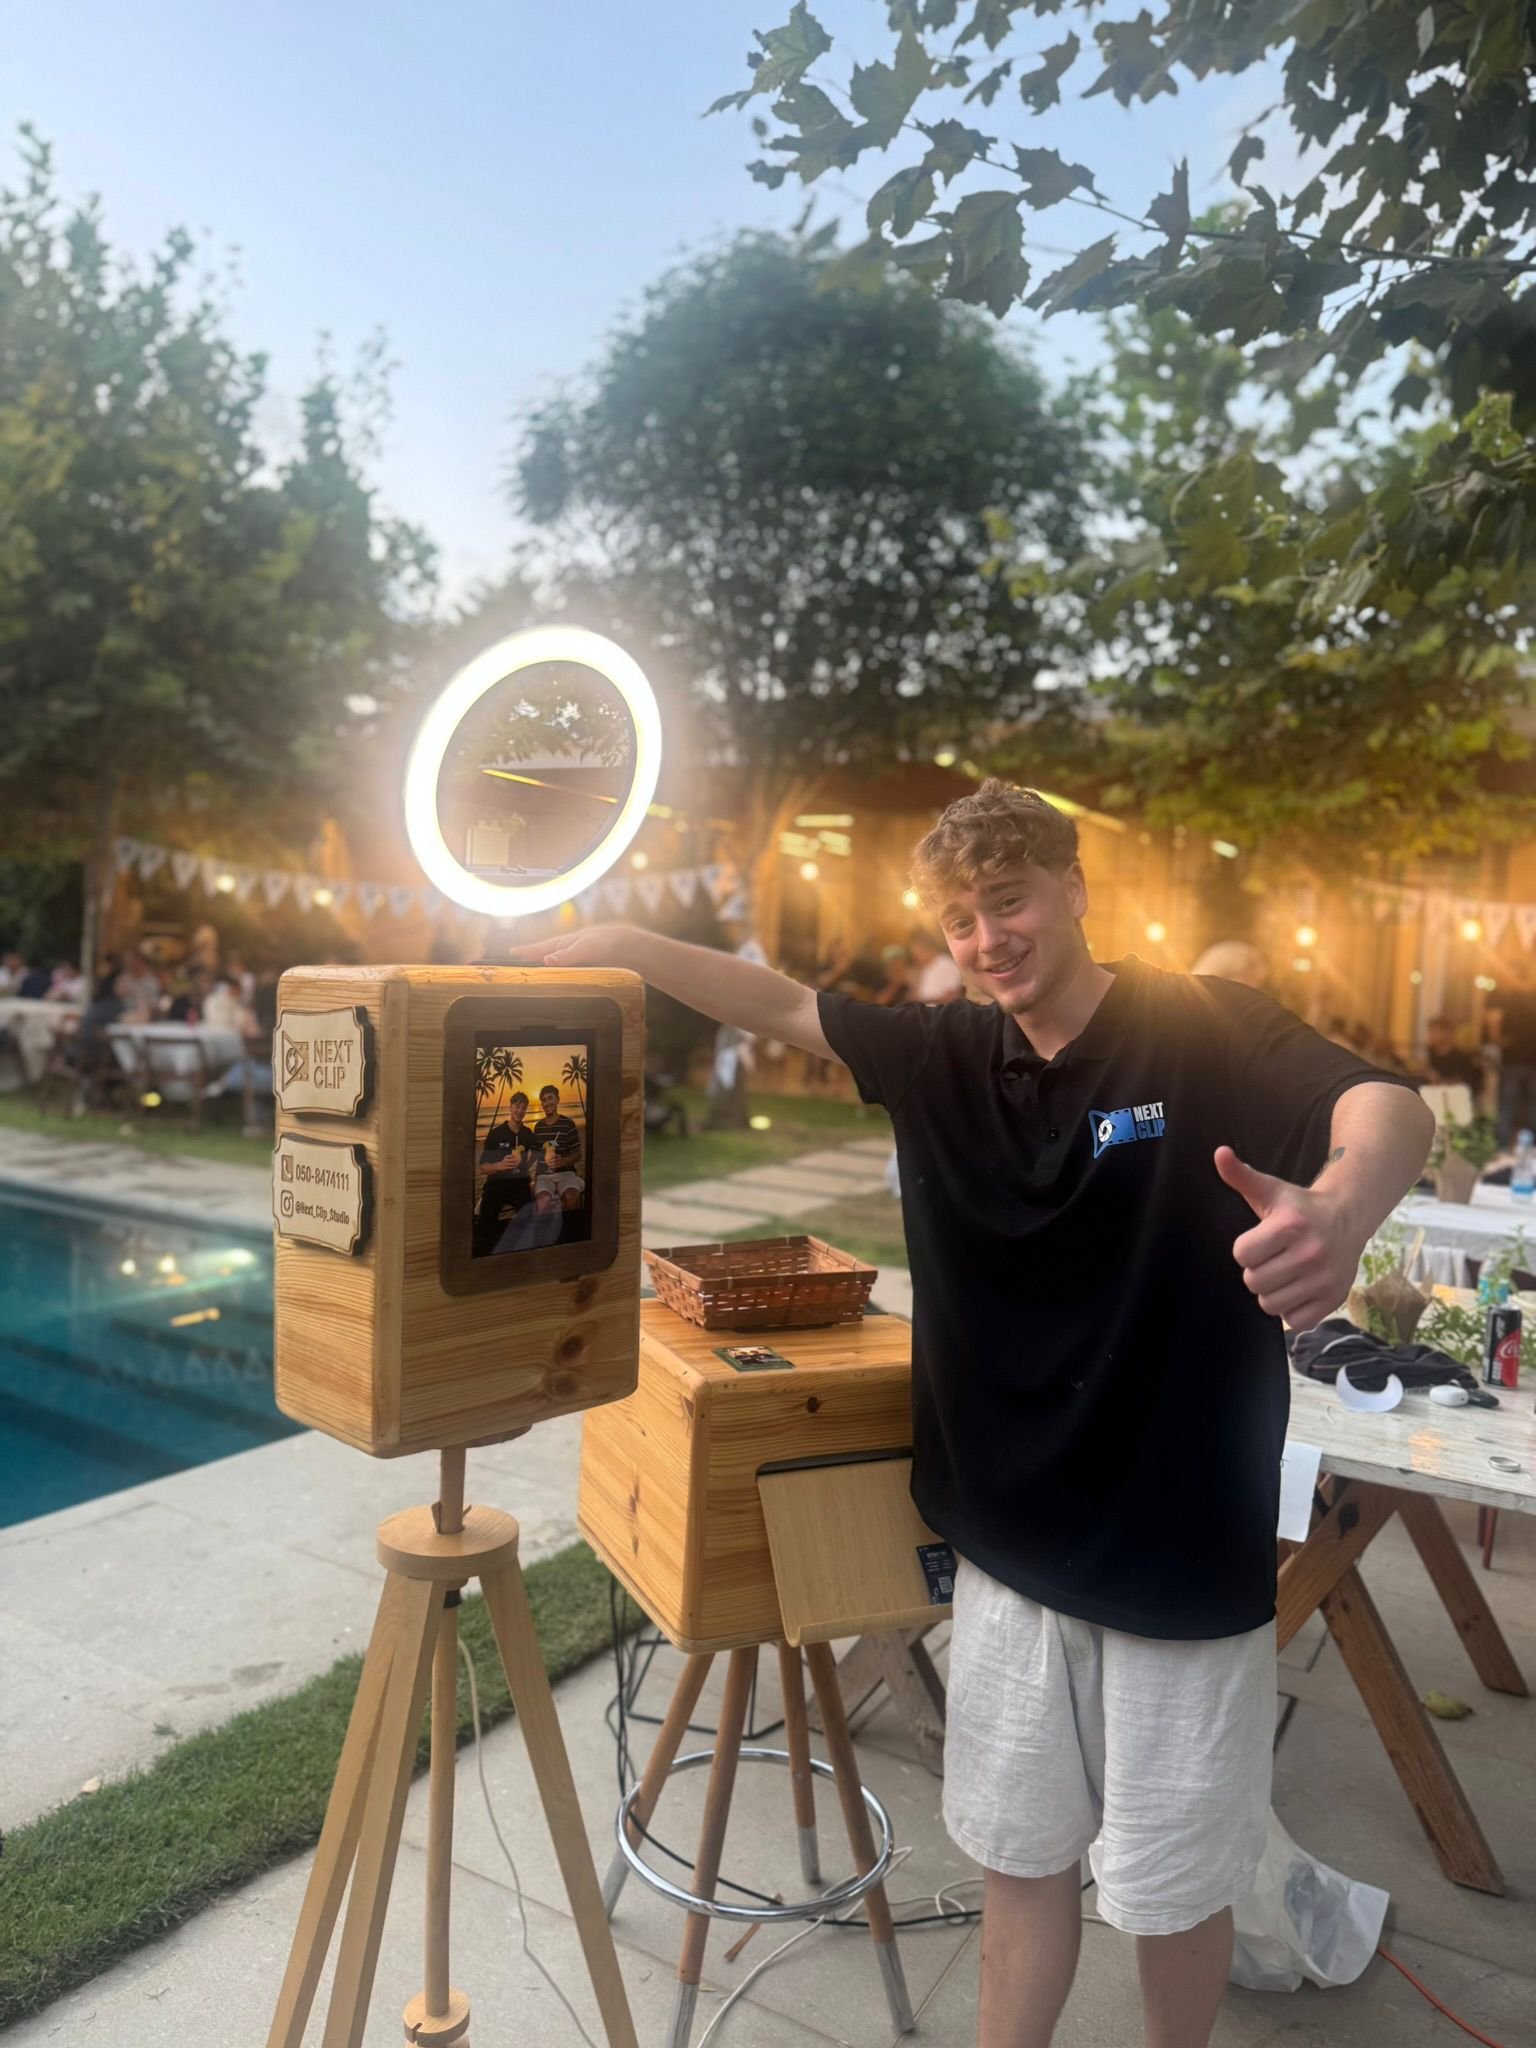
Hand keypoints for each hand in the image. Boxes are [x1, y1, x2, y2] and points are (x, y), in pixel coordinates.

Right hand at [505, 923, 637, 969]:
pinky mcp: (586, 962)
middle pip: (545, 952)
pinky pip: (566, 967)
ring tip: (532, 966)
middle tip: (516, 957)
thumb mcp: (585, 949)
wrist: (629, 945)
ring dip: (543, 963)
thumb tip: (546, 959)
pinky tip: (558, 974)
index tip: (511, 952)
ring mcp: (577, 954)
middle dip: (530, 955)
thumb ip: (566, 955)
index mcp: (564, 943)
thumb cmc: (607, 943)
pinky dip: (557, 969)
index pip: (540, 948)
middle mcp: (568, 947)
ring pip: (555, 960)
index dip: (525, 951)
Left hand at [1215, 1145, 1363, 1331]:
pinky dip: (1292, 1309)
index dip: (1246, 1250)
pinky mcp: (1334, 1298)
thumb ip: (1241, 1175)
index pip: (1242, 1255)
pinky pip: (1296, 1321)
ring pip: (1271, 1305)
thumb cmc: (1300, 1206)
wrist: (1347, 1217)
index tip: (1260, 1241)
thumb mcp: (1271, 1189)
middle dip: (1258, 1271)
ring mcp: (1324, 1279)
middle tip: (1272, 1259)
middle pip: (1254, 1282)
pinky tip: (1297, 1289)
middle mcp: (1310, 1253)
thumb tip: (1219, 1153)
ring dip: (1272, 1292)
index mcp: (1290, 1225)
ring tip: (1284, 1274)